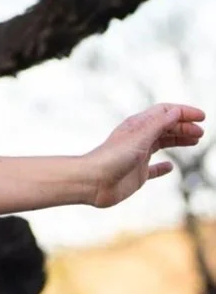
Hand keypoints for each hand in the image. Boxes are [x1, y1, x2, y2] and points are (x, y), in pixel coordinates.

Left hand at [85, 102, 204, 209]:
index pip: (164, 113)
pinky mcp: (136, 173)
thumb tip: (176, 111)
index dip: (183, 112)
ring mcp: (138, 156)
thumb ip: (158, 124)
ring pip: (162, 144)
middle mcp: (138, 138)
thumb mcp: (139, 138)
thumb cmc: (112, 158)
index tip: (202, 117)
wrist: (92, 182)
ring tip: (195, 141)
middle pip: (165, 127)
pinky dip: (163, 167)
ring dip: (178, 141)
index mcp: (138, 126)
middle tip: (201, 133)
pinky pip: (153, 168)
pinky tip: (170, 167)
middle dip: (184, 127)